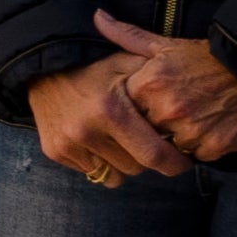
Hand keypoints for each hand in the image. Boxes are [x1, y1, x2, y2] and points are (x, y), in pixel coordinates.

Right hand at [26, 56, 193, 187]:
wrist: (41, 66)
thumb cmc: (94, 64)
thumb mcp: (127, 62)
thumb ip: (158, 74)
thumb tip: (195, 80)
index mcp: (110, 110)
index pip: (153, 155)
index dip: (175, 163)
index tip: (184, 161)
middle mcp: (86, 131)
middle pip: (136, 168)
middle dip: (148, 159)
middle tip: (151, 143)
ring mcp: (68, 144)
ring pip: (114, 175)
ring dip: (124, 162)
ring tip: (123, 140)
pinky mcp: (55, 151)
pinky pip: (92, 172)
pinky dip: (101, 161)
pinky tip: (100, 140)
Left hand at [96, 12, 236, 163]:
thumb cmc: (208, 57)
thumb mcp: (166, 44)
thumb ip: (127, 36)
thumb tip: (96, 17)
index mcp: (149, 85)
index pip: (125, 111)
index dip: (138, 108)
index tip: (150, 101)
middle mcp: (167, 110)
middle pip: (147, 131)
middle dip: (157, 125)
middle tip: (177, 110)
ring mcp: (191, 131)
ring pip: (171, 147)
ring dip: (179, 138)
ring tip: (195, 117)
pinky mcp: (215, 147)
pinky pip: (197, 156)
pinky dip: (202, 146)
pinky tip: (211, 126)